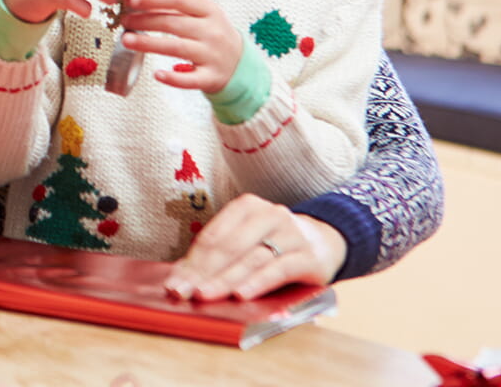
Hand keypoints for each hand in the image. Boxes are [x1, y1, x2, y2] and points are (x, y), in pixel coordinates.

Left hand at [120, 0, 240, 93]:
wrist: (239, 64)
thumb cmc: (212, 35)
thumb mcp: (203, 15)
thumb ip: (177, 8)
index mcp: (210, 11)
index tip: (132, 0)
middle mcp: (213, 31)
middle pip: (173, 23)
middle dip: (145, 21)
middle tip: (124, 21)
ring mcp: (213, 55)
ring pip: (177, 48)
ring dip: (149, 43)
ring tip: (127, 40)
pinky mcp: (211, 77)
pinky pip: (190, 79)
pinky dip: (173, 78)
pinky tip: (156, 74)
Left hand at [163, 194, 345, 300]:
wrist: (326, 242)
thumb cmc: (275, 244)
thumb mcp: (248, 241)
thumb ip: (219, 256)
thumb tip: (181, 278)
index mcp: (248, 207)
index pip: (213, 236)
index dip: (191, 261)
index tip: (174, 282)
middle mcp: (270, 215)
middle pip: (229, 247)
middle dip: (203, 272)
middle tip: (183, 292)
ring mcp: (290, 234)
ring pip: (251, 259)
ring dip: (225, 279)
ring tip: (204, 294)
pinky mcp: (308, 256)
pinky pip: (278, 270)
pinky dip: (257, 282)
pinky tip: (241, 294)